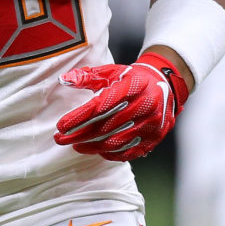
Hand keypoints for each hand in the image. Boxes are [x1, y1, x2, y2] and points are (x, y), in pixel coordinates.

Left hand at [54, 51, 188, 160]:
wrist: (164, 85)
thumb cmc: (131, 78)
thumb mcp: (111, 72)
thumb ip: (87, 76)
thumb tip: (64, 79)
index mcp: (132, 86)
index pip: (101, 105)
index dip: (80, 117)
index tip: (61, 125)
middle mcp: (144, 105)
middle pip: (106, 126)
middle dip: (80, 135)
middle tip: (60, 139)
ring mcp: (151, 124)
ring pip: (116, 141)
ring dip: (92, 146)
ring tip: (75, 145)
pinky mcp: (154, 137)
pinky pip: (129, 151)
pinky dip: (111, 154)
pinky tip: (96, 151)